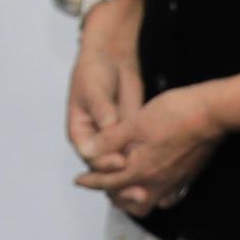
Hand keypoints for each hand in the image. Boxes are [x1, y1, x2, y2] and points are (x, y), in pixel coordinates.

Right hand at [63, 0, 143, 166]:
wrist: (111, 57)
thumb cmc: (95, 71)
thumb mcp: (95, 91)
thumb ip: (102, 113)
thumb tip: (107, 133)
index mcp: (79, 133)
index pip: (90, 156)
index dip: (104, 163)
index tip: (120, 162)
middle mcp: (95, 140)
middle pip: (106, 165)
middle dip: (121, 175)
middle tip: (138, 182)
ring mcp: (113, 138)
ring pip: (123, 161)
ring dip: (135, 170)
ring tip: (150, 178)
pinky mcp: (130, 133)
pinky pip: (137, 150)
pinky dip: (146, 157)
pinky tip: (160, 162)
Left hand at [77, 78, 237, 214]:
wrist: (212, 114)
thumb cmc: (174, 114)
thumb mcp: (134, 123)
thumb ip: (110, 141)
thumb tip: (88, 153)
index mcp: (140, 170)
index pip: (108, 183)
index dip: (91, 181)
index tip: (80, 180)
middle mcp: (157, 183)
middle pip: (129, 203)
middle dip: (113, 196)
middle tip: (104, 184)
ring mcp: (175, 182)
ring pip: (151, 203)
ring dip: (135, 198)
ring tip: (127, 187)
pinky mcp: (189, 177)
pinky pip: (170, 197)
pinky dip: (158, 195)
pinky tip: (155, 183)